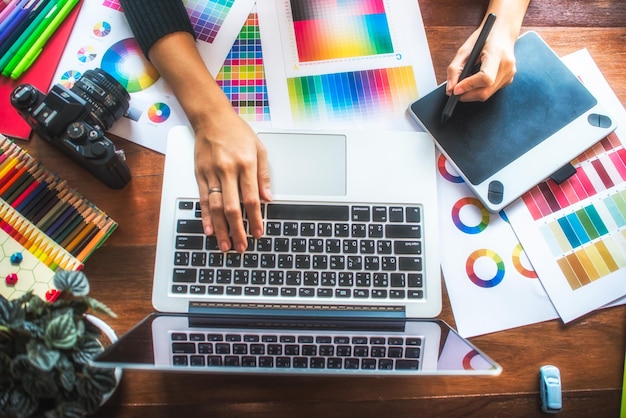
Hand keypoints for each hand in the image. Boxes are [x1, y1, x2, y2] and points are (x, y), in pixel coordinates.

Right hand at [193, 109, 271, 252]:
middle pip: (233, 207)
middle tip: (241, 247)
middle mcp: (227, 170)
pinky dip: (206, 216)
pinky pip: (203, 199)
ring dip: (221, 229)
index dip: (255, 218)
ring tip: (225, 245)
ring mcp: (211, 173)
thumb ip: (264, 175)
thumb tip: (267, 198)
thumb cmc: (237, 132)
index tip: (258, 233)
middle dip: (237, 230)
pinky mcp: (200, 174)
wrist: (211, 117)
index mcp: (245, 164)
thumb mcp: (259, 149)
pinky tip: (209, 229)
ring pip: (216, 207)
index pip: (251, 198)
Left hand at [446, 21, 517, 101]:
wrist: (503, 32)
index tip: (455, 89)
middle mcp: (507, 65)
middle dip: (467, 95)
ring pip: (487, 94)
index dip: (469, 86)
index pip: (485, 77)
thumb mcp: (465, 49)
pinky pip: (491, 91)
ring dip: (472, 93)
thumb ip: (455, 69)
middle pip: (485, 91)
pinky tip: (475, 81)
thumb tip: (450, 89)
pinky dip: (479, 90)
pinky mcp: (509, 79)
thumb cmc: (484, 38)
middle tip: (455, 91)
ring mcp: (510, 74)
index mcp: (497, 53)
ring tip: (464, 84)